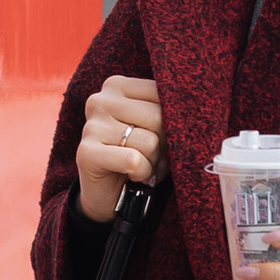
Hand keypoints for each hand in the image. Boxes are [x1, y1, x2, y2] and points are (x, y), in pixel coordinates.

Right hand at [76, 74, 164, 219]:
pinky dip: (142, 173)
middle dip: (164, 144)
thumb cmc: (138, 153)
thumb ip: (166, 109)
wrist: (108, 193)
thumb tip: (193, 108)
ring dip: (153, 162)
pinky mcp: (87, 152)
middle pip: (158, 117)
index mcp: (116, 85)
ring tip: (142, 166)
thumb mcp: (154, 125)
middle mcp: (100, 100)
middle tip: (153, 156)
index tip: (161, 134)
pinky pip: (134, 160)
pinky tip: (133, 175)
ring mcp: (91, 126)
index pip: (163, 92)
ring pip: (149, 141)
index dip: (173, 120)